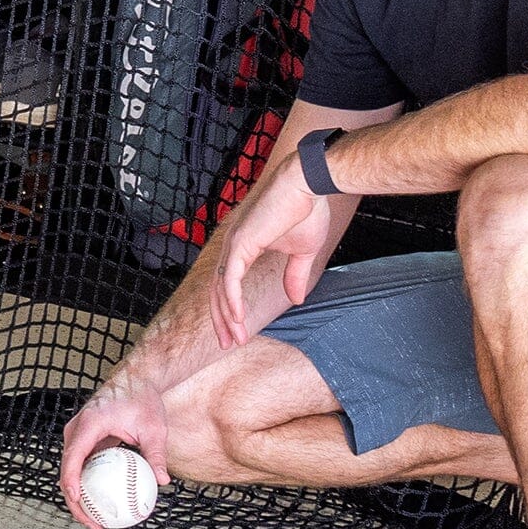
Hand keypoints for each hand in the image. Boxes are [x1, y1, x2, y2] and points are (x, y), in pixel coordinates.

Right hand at [61, 383, 169, 528]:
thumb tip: (162, 481)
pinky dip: (87, 486)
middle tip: (93, 523)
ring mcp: (77, 435)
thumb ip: (156, 455)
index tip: (78, 502)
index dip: (71, 483)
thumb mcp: (154, 429)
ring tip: (96, 520)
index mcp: (89, 425)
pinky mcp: (83, 440)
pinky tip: (103, 503)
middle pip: (66, 470)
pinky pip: (80, 466)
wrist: (134, 380)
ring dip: (79, 498)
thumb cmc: (143, 400)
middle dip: (75, 502)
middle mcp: (76, 430)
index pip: (73, 458)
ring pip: (70, 471)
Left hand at [207, 155, 332, 351]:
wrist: (309, 184)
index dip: (230, 310)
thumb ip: (294, 276)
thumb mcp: (303, 252)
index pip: (228, 284)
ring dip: (227, 316)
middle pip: (218, 291)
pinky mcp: (241, 242)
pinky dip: (232, 300)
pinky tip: (238, 318)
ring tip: (234, 339)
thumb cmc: (307, 210)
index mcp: (243, 247)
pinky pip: (231, 278)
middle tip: (227, 344)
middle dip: (222, 320)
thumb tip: (296, 300)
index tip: (237, 332)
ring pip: (222, 288)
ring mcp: (234, 243)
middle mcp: (233, 246)